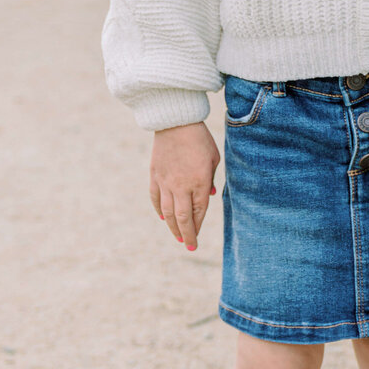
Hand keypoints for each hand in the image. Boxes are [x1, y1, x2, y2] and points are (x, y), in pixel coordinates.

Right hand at [150, 121, 219, 250]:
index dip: (198, 227)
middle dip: (186, 235)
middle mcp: (181, 186)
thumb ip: (211, 179)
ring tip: (177, 236)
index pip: (199, 212)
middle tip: (189, 246)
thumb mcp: (213, 159)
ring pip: (167, 212)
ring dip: (172, 227)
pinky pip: (155, 198)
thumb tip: (208, 196)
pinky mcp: (154, 175)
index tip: (197, 238)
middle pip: (182, 218)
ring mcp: (165, 182)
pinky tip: (163, 218)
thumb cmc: (200, 139)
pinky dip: (159, 210)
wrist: (175, 122)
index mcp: (199, 183)